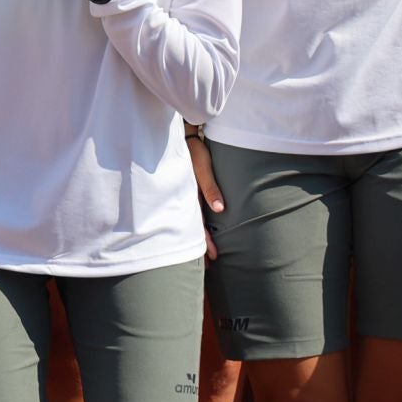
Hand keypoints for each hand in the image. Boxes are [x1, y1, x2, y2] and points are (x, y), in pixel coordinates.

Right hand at [187, 132, 224, 260]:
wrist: (182, 134)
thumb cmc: (193, 150)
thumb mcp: (201, 166)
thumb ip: (209, 187)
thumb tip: (219, 209)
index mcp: (187, 195)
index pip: (196, 224)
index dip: (204, 241)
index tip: (212, 257)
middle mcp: (183, 198)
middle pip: (191, 227)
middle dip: (199, 246)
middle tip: (207, 266)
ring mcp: (184, 195)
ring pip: (190, 222)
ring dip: (196, 238)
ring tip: (203, 255)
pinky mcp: (186, 190)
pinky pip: (190, 212)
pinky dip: (193, 224)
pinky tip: (197, 231)